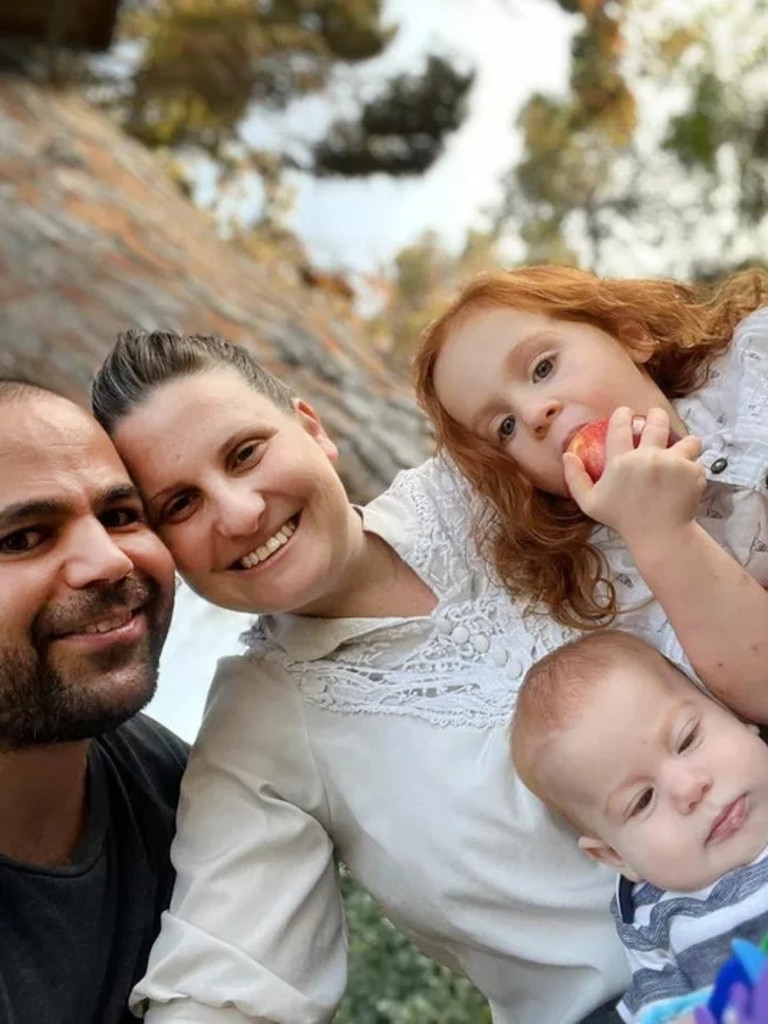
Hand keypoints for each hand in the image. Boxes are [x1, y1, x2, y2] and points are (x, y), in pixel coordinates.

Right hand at [562, 406, 704, 551]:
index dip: (623, 414)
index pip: (620, 425)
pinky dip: (692, 469)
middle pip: (656, 421)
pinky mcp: (692, 472)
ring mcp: (673, 463)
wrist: (660, 536)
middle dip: (656, 416)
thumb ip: (575, 478)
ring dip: (685, 444)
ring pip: (687, 439)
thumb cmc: (623, 519)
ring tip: (682, 451)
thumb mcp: (591, 503)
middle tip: (655, 420)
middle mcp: (647, 458)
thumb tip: (567, 455)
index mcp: (621, 462)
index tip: (626, 414)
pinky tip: (685, 479)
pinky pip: (696, 461)